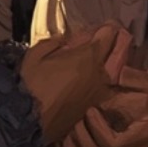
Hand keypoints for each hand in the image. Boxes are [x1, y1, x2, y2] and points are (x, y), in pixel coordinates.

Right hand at [20, 22, 130, 142]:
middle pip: (118, 52)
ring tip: (108, 58)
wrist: (28, 121)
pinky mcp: (95, 107)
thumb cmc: (31, 84)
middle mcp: (100, 73)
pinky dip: (106, 79)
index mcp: (88, 56)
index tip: (106, 25)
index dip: (107, 28)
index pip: (108, 35)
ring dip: (114, 62)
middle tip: (115, 36)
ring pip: (115, 71)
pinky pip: (106, 87)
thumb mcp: (36, 54)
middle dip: (119, 41)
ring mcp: (100, 91)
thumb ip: (55, 43)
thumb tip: (67, 41)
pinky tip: (97, 78)